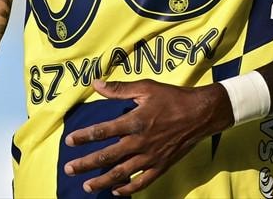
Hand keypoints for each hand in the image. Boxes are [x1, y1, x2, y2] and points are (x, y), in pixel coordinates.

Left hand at [62, 79, 229, 195]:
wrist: (202, 113)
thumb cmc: (174, 98)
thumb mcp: (147, 87)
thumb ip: (120, 88)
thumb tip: (96, 84)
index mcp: (135, 121)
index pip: (102, 131)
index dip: (84, 137)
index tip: (69, 142)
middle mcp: (140, 141)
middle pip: (107, 156)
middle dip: (85, 164)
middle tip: (69, 169)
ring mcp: (151, 156)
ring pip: (121, 173)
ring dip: (101, 181)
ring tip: (87, 186)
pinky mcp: (161, 165)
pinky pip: (142, 182)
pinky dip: (128, 189)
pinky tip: (116, 191)